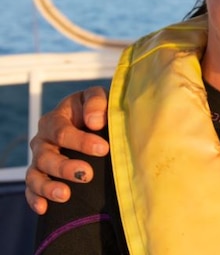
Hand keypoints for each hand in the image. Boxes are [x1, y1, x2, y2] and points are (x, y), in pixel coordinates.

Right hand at [25, 86, 109, 213]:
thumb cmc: (97, 108)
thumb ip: (96, 102)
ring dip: (48, 186)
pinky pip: (31, 189)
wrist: (95, 119)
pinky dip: (35, 198)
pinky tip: (44, 208)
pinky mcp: (40, 175)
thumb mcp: (99, 97)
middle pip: (47, 156)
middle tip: (86, 174)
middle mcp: (43, 139)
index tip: (102, 149)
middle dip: (65, 167)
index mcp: (56, 118)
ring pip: (35, 174)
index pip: (62, 131)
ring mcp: (39, 158)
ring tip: (65, 195)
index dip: (81, 141)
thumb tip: (94, 121)